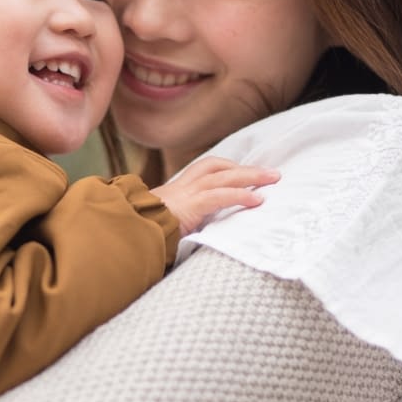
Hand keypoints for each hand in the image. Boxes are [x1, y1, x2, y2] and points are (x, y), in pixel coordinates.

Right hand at [152, 157, 279, 234]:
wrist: (128, 233)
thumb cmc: (143, 233)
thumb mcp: (164, 224)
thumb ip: (182, 223)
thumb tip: (195, 232)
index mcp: (177, 191)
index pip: (205, 170)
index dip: (227, 169)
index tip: (245, 172)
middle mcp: (182, 187)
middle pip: (217, 168)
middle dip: (245, 169)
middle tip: (271, 173)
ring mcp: (186, 194)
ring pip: (222, 177)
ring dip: (250, 176)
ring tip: (273, 179)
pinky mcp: (190, 206)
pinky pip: (219, 196)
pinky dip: (240, 195)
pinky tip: (257, 199)